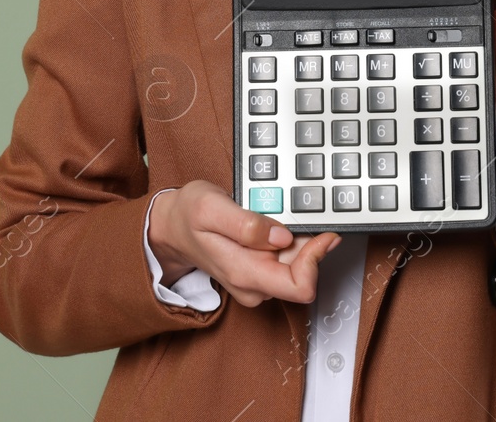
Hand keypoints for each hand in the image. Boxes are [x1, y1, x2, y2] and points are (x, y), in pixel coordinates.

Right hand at [147, 180, 341, 307]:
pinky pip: (287, 261)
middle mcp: (254, 286)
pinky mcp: (260, 273)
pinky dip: (290, 242)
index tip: (323, 232)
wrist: (172, 228)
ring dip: (298, 241)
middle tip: (297, 214)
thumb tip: (282, 237)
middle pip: (303, 275)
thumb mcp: (211, 208)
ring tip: (276, 215)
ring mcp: (257, 282)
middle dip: (308, 244)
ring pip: (297, 267)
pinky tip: (274, 224)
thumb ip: (246, 225)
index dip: (317, 259)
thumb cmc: (188, 215)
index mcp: (245, 274)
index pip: (300, 286)